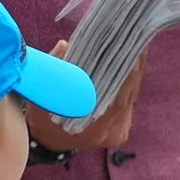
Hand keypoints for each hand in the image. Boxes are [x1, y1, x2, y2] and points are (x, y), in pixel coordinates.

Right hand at [26, 42, 146, 150]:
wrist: (48, 140)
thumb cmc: (43, 116)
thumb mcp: (43, 95)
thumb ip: (54, 70)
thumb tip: (65, 45)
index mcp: (94, 130)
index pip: (120, 100)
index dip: (128, 75)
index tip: (132, 51)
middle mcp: (111, 132)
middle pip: (130, 94)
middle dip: (134, 66)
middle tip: (136, 40)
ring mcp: (120, 130)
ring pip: (132, 95)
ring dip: (133, 71)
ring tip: (134, 45)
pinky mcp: (123, 126)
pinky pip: (129, 99)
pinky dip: (128, 81)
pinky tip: (129, 62)